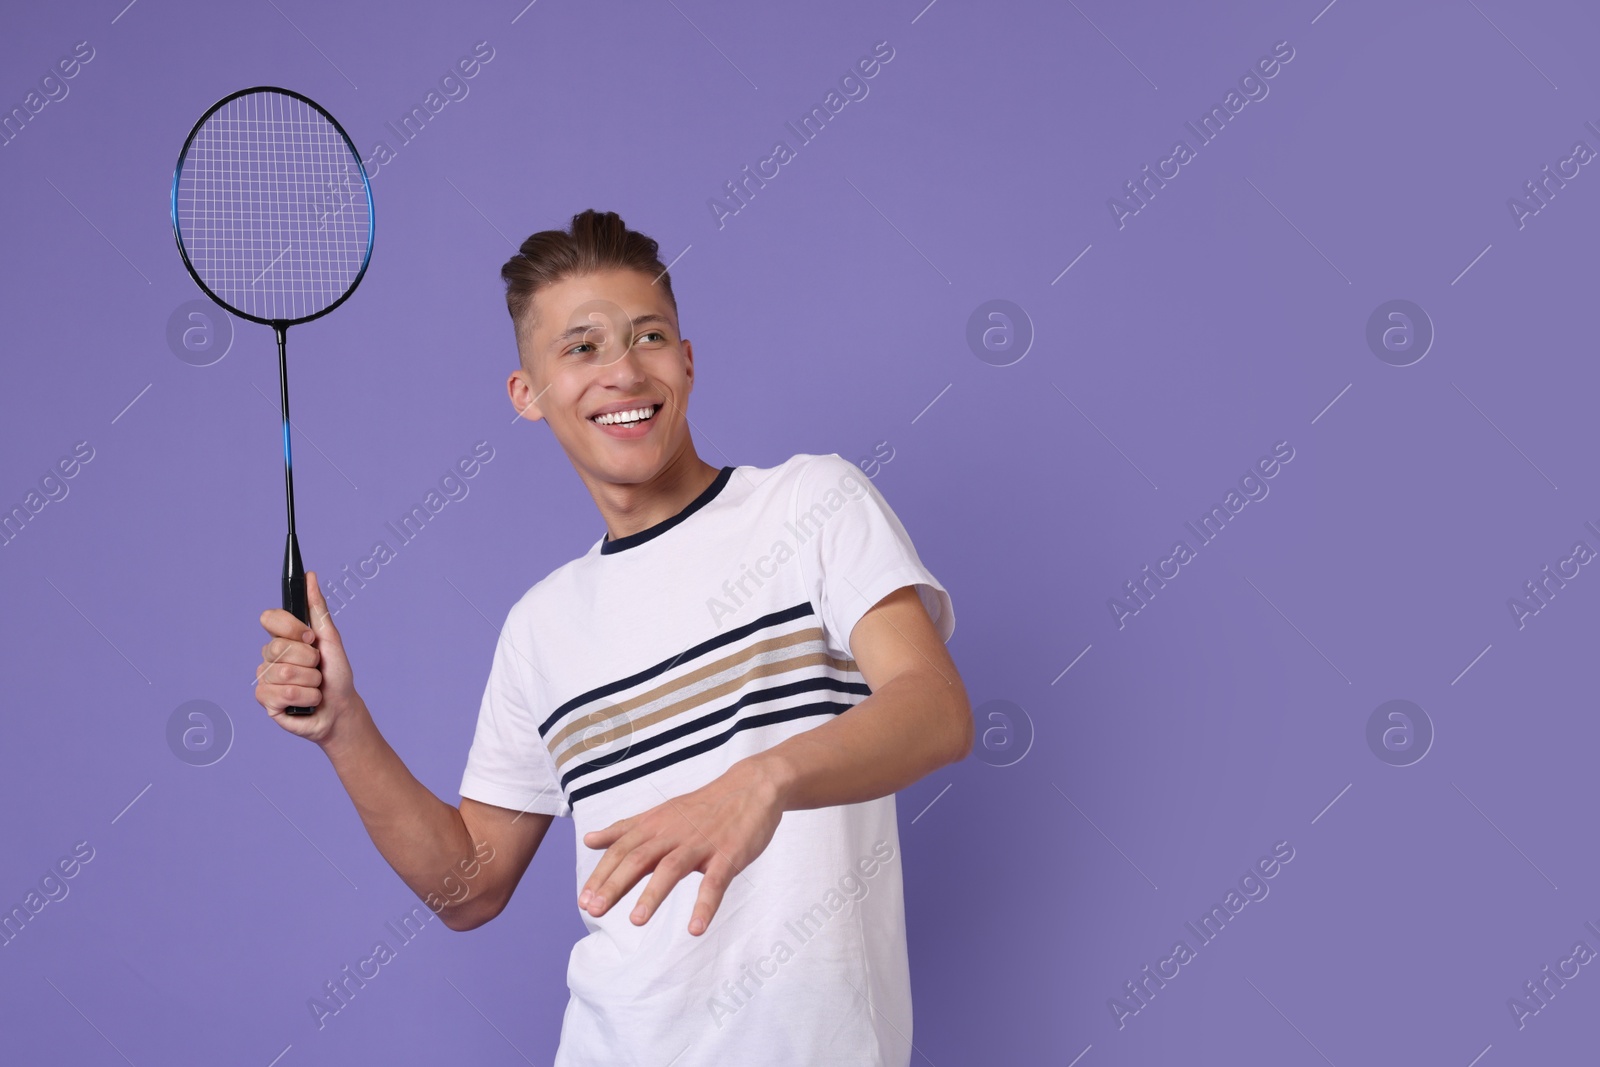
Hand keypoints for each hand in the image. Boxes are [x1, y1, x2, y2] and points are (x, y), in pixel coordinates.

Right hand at [254, 570, 365, 747]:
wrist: (341, 709)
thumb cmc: (336, 675)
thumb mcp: (330, 639)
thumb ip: (318, 608)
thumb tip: (310, 576)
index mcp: (283, 638)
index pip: (269, 618)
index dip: (291, 628)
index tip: (310, 637)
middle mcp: (269, 656)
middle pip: (279, 647)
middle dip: (309, 660)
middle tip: (317, 669)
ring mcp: (265, 678)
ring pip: (284, 672)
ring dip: (311, 681)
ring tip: (315, 687)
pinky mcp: (265, 700)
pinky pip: (283, 693)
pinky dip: (305, 697)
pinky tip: (306, 701)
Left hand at [577, 761, 784, 935]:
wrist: (752, 787)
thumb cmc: (703, 807)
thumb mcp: (660, 814)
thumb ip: (625, 829)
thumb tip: (589, 839)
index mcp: (656, 826)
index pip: (621, 850)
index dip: (602, 874)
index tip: (583, 901)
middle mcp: (673, 834)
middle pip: (639, 858)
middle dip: (615, 884)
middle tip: (594, 911)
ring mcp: (701, 844)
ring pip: (672, 868)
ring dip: (653, 894)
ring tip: (636, 922)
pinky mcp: (728, 855)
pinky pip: (715, 882)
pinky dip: (705, 905)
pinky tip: (696, 928)